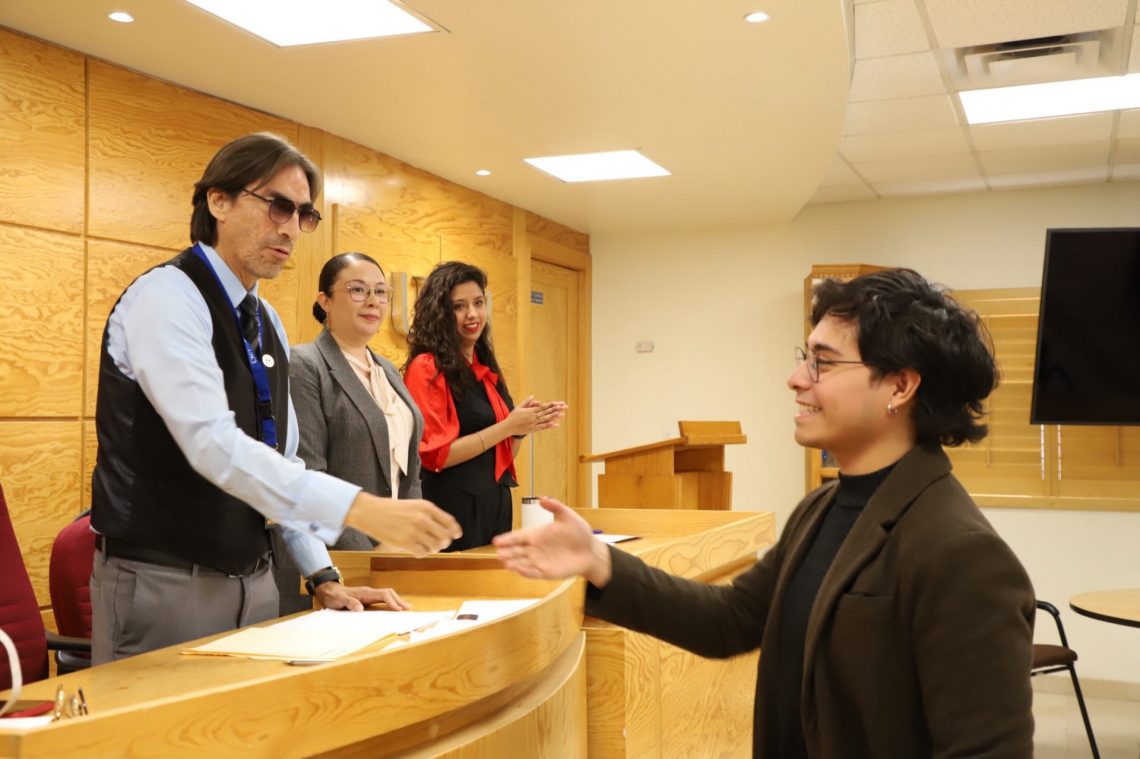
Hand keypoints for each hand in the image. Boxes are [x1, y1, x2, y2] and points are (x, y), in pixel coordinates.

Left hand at [314, 582, 411, 610]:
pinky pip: (382, 599)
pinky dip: (390, 602)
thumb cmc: (334, 596)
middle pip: (388, 593)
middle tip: (408, 608)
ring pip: (387, 595)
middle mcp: (369, 592)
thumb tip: (360, 609)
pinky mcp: (367, 598)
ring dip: (396, 600)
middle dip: (399, 600)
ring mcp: (369, 594)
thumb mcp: (339, 600)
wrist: (328, 590)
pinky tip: (393, 607)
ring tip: (405, 608)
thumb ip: (350, 603)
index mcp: (365, 592)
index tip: (399, 609)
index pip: (383, 595)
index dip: (392, 602)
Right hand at [345, 494, 460, 556]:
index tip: (457, 535)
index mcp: (426, 507)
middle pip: (444, 536)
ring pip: (435, 546)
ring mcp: (414, 531)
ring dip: (433, 548)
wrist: (370, 512)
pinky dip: (422, 553)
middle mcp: (423, 518)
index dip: (455, 530)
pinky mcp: (405, 543)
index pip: (449, 521)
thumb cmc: (391, 508)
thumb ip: (429, 515)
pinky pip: (422, 553)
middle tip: (439, 543)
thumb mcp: (414, 505)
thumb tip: (445, 528)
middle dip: (444, 542)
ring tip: (427, 546)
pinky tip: (417, 549)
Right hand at [492, 497, 611, 586]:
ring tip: (504, 562)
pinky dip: (525, 572)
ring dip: (513, 563)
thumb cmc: (579, 533)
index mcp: (537, 534)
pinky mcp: (546, 572)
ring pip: (522, 562)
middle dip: (507, 551)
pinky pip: (533, 573)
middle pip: (516, 550)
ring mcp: (540, 560)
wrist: (590, 551)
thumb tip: (542, 498)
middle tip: (498, 552)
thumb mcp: (568, 516)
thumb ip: (555, 507)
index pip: (518, 536)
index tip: (496, 540)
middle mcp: (535, 548)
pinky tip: (518, 570)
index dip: (507, 538)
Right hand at [510, 397, 568, 434]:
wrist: (508, 427)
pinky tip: (555, 424)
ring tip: (562, 414)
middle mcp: (533, 417)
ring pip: (545, 419)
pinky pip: (542, 427)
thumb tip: (533, 396)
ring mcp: (533, 423)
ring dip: (554, 416)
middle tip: (563, 407)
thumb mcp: (519, 407)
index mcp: (530, 411)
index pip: (542, 407)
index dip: (550, 405)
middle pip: (546, 412)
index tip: (557, 403)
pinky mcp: (533, 429)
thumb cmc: (512, 416)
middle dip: (555, 409)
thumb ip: (527, 402)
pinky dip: (549, 426)